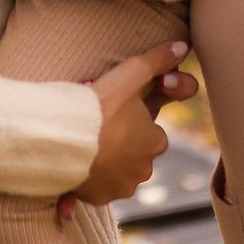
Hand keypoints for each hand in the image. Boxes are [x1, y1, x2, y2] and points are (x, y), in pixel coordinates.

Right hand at [67, 40, 197, 206]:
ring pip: (118, 173)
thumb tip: (182, 45)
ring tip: (86, 146)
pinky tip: (76, 165)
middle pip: (135, 155)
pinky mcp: (99, 198)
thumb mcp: (128, 75)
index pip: (152, 133)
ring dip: (107, 163)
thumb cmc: (98, 106)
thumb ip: (156, 60)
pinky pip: (97, 188)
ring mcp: (121, 186)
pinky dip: (90, 180)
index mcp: (155, 141)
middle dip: (122, 145)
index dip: (134, 122)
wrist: (62, 139)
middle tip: (99, 128)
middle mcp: (143, 169)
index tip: (115, 114)